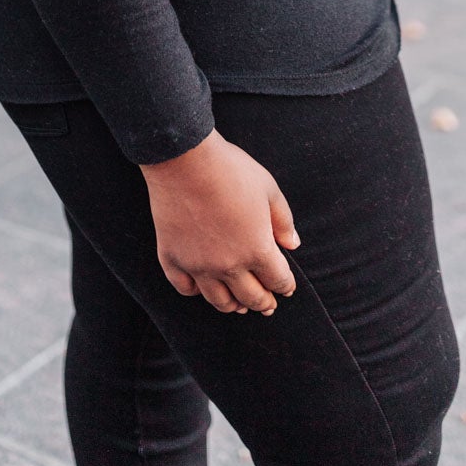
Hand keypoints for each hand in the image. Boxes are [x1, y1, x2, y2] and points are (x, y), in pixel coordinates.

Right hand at [140, 129, 299, 315]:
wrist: (185, 159)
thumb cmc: (230, 169)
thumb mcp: (268, 188)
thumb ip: (283, 221)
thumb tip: (293, 245)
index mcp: (257, 249)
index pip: (278, 280)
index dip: (286, 286)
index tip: (287, 288)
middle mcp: (229, 265)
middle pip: (251, 298)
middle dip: (264, 303)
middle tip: (268, 306)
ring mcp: (198, 265)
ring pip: (219, 301)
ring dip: (233, 306)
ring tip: (239, 306)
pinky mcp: (172, 258)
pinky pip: (185, 288)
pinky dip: (196, 292)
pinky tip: (202, 289)